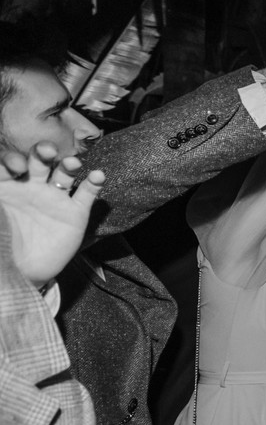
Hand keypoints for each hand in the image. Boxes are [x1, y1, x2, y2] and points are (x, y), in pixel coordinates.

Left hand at [0, 143, 103, 286]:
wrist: (21, 272)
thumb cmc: (0, 241)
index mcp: (7, 185)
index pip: (11, 162)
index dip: (14, 160)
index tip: (16, 168)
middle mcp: (32, 188)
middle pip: (39, 162)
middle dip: (43, 153)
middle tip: (47, 152)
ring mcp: (55, 200)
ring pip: (64, 174)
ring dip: (69, 165)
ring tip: (72, 163)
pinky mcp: (75, 214)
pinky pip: (86, 194)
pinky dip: (94, 183)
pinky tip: (98, 175)